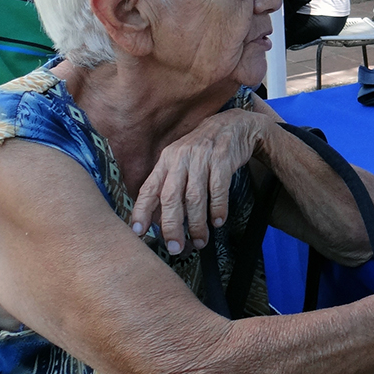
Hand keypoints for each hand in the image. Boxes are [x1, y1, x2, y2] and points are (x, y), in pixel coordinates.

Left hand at [129, 109, 267, 254]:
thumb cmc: (204, 150)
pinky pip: (218, 189)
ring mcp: (202, 158)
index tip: (138, 233)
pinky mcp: (223, 159)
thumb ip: (169, 184)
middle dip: (171, 226)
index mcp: (167, 160)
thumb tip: (157, 218)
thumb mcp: (181, 160)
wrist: (234, 126)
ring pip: (195, 197)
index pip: (149, 188)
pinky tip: (218, 222)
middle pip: (171, 197)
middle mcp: (181, 158)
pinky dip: (218, 209)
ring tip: (200, 241)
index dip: (142, 211)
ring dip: (197, 224)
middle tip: (175, 248)